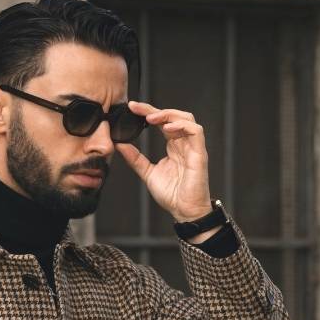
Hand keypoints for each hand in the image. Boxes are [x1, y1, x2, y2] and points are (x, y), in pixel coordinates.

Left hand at [115, 100, 212, 221]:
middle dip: (155, 109)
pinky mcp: (199, 153)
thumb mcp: (147, 173)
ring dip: (168, 114)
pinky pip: (195, 131)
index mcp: (173, 146)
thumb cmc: (172, 194)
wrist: (184, 211)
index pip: (162, 122)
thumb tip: (120, 145)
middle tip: (137, 108)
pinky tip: (167, 128)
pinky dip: (182, 126)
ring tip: (151, 117)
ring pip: (186, 118)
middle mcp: (184, 143)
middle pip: (173, 116)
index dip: (148, 112)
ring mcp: (193, 147)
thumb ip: (135, 158)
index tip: (132, 108)